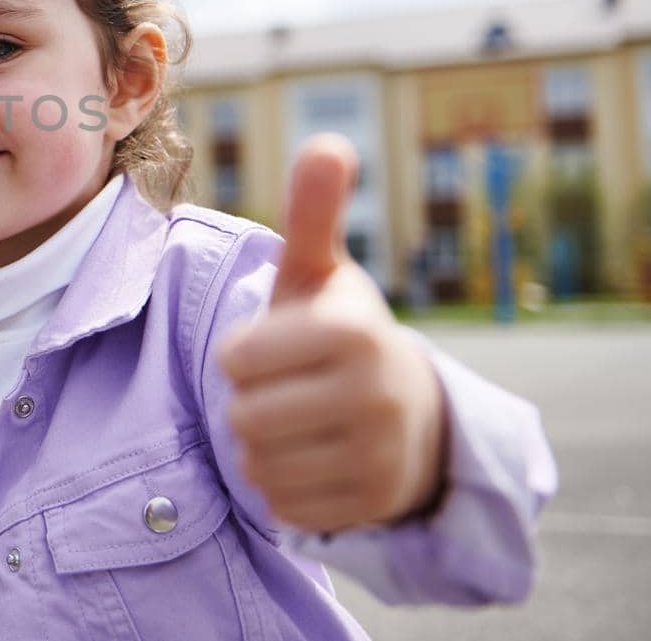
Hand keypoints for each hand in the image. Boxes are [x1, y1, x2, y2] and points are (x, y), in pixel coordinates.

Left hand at [217, 134, 447, 531]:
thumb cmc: (342, 335)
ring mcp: (380, 457)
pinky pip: (282, 506)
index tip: (277, 348)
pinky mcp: (371, 507)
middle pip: (244, 417)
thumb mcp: (322, 275)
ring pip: (259, 466)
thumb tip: (327, 142)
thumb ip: (313, 214)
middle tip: (289, 390)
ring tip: (302, 424)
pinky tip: (317, 461)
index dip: (244, 354)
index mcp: (355, 332)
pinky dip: (286, 488)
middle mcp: (376, 395)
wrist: (414, 417)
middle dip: (251, 403)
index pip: (236, 360)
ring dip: (264, 448)